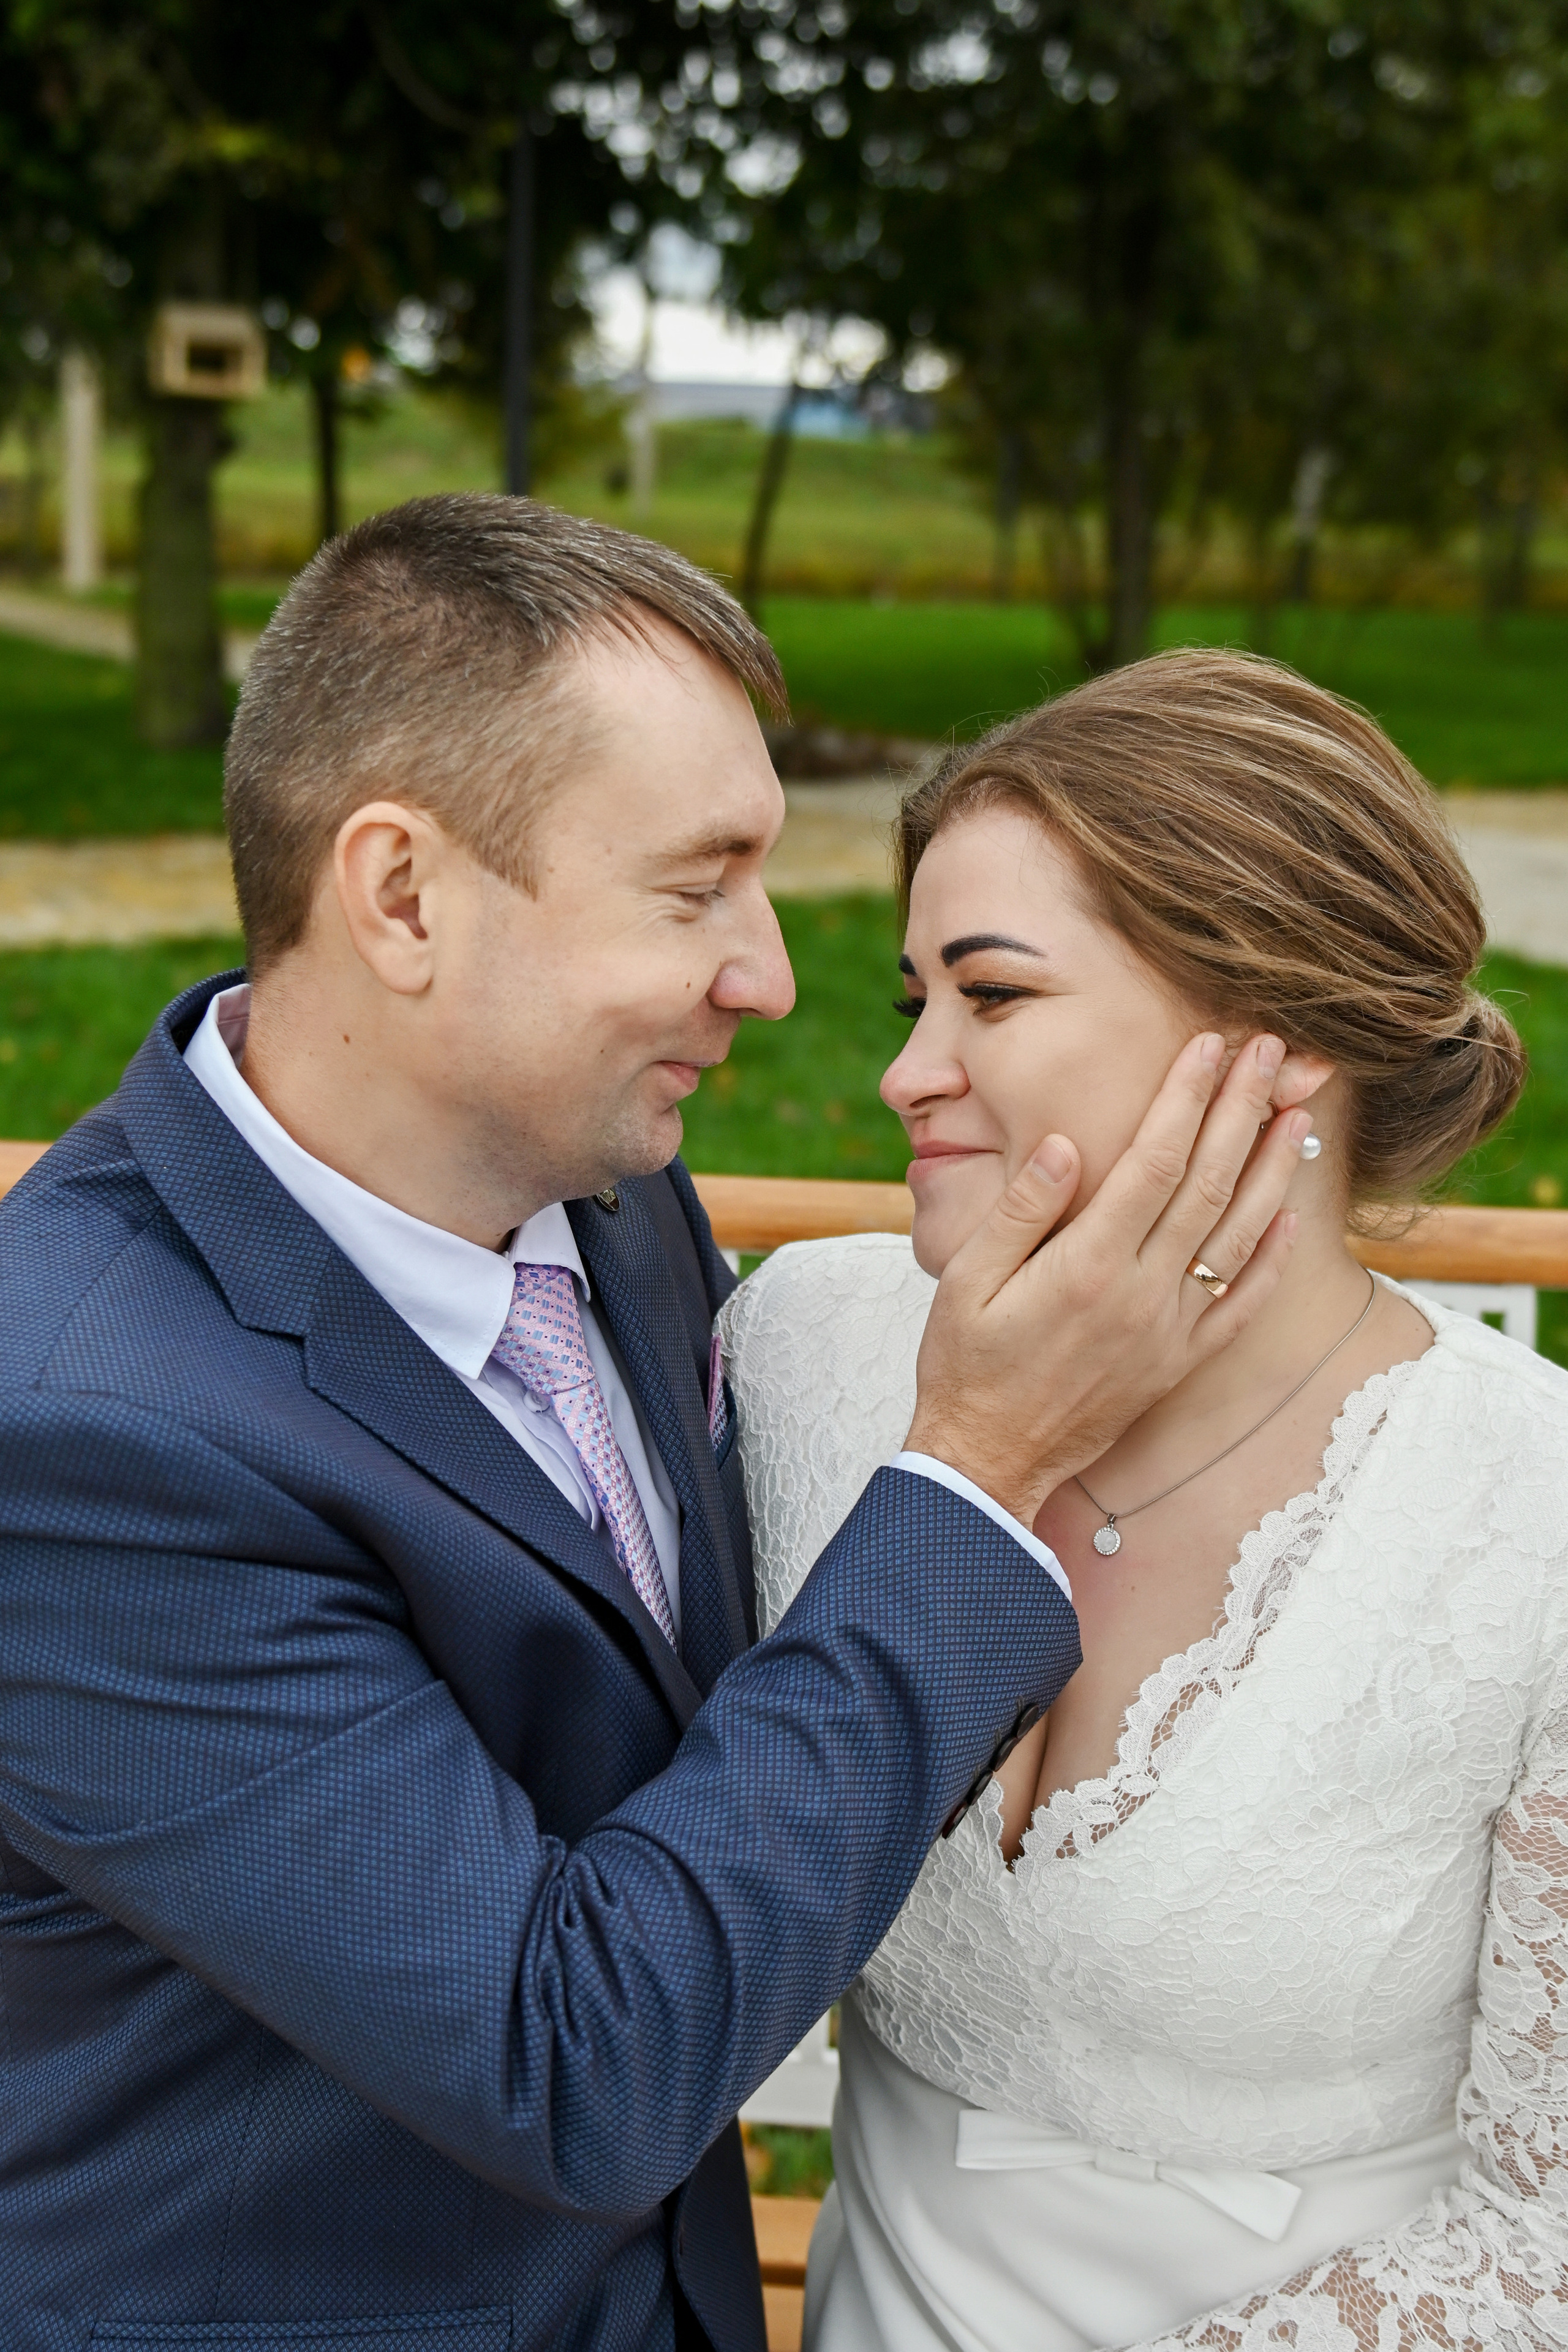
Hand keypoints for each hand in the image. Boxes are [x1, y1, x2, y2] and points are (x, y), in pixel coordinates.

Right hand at [903, 1032, 1307, 1525]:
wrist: (988, 1461)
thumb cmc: (966, 1364)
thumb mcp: (967, 1279)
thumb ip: (1021, 1208)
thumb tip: (1068, 1143)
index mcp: (1088, 1264)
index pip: (1153, 1161)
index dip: (1185, 1098)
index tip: (1207, 1046)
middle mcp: (1141, 1294)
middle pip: (1206, 1184)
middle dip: (1239, 1110)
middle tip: (1268, 1053)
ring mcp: (1168, 1331)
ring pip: (1236, 1236)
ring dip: (1269, 1170)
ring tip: (1294, 1114)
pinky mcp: (1178, 1363)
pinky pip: (1240, 1306)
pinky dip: (1270, 1260)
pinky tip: (1290, 1218)